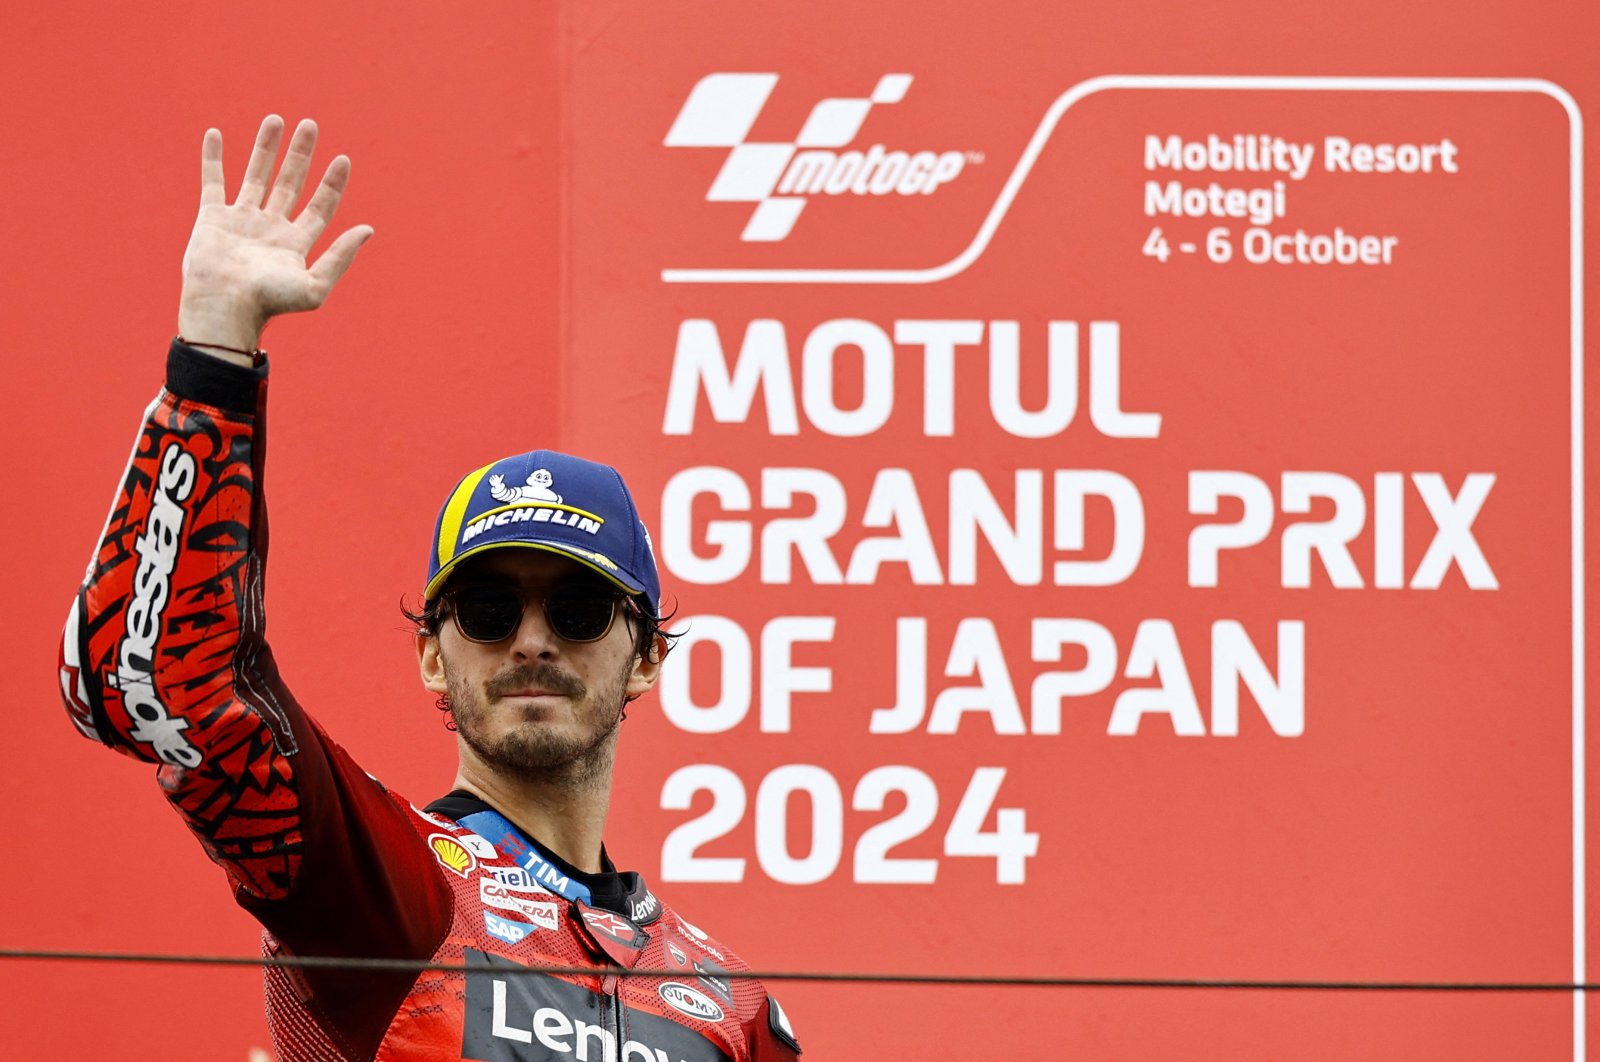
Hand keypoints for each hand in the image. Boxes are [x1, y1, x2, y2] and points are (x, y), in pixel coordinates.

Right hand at [178, 115, 373, 362]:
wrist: (224, 307)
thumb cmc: (270, 302)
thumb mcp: (315, 285)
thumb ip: (341, 257)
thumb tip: (368, 228)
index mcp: (295, 243)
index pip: (320, 206)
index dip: (332, 183)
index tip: (343, 158)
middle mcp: (270, 228)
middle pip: (290, 183)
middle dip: (301, 154)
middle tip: (310, 125)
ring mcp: (241, 221)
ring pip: (256, 175)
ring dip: (266, 147)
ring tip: (276, 119)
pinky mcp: (212, 218)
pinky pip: (213, 181)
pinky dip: (213, 158)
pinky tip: (217, 134)